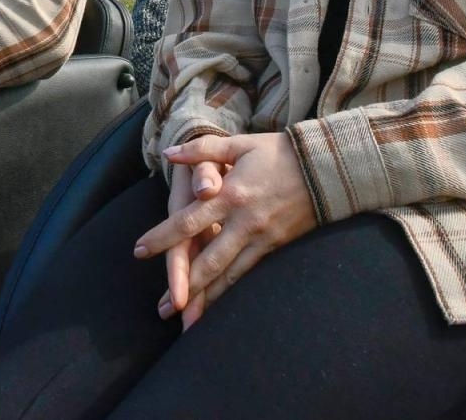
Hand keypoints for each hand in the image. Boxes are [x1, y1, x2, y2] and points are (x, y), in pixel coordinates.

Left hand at [135, 133, 317, 328]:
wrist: (326, 169)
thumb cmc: (278, 153)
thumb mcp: (239, 144)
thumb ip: (201, 150)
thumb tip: (169, 154)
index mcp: (230, 195)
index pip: (189, 221)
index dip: (162, 238)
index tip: (139, 251)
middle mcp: (243, 222)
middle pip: (208, 259)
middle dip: (184, 284)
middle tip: (163, 306)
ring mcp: (260, 237)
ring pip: (229, 275)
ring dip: (207, 298)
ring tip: (186, 320)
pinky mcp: (274, 246)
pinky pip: (247, 273)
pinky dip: (230, 291)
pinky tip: (217, 305)